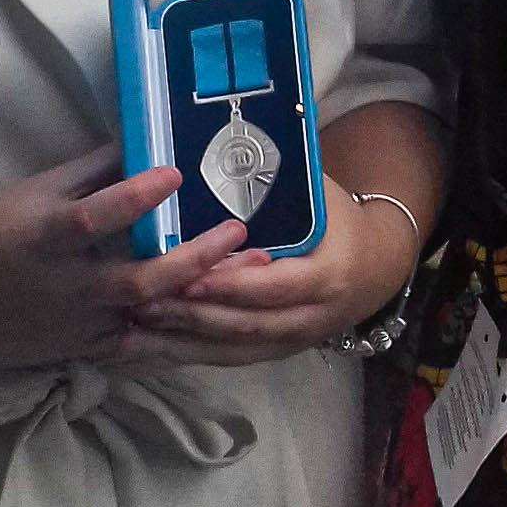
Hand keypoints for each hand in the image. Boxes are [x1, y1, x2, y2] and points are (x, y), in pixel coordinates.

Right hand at [0, 144, 246, 367]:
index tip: (175, 172)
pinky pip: (143, 344)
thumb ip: (94, 170)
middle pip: (137, 281)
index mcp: (46, 236)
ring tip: (251, 272)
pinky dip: (183, 331)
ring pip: (150, 320)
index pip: (94, 217)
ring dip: (203, 299)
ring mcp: (79, 327)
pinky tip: (225, 314)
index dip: (135, 197)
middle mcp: (66, 287)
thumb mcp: (38, 191)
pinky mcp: (87, 352)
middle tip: (240, 231)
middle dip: (194, 259)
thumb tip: (149, 140)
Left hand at [118, 177, 417, 366]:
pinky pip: (228, 360)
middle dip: (192, 316)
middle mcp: (314, 318)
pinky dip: (187, 355)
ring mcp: (294, 343)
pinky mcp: (275, 354)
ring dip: (181, 342)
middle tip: (141, 301)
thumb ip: (278, 185)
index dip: (231, 284)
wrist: (376, 266)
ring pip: (232, 350)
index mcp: (329, 275)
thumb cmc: (339, 220)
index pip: (276, 286)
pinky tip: (147, 349)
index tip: (187, 276)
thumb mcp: (320, 197)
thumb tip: (219, 147)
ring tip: (131, 329)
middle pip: (247, 326)